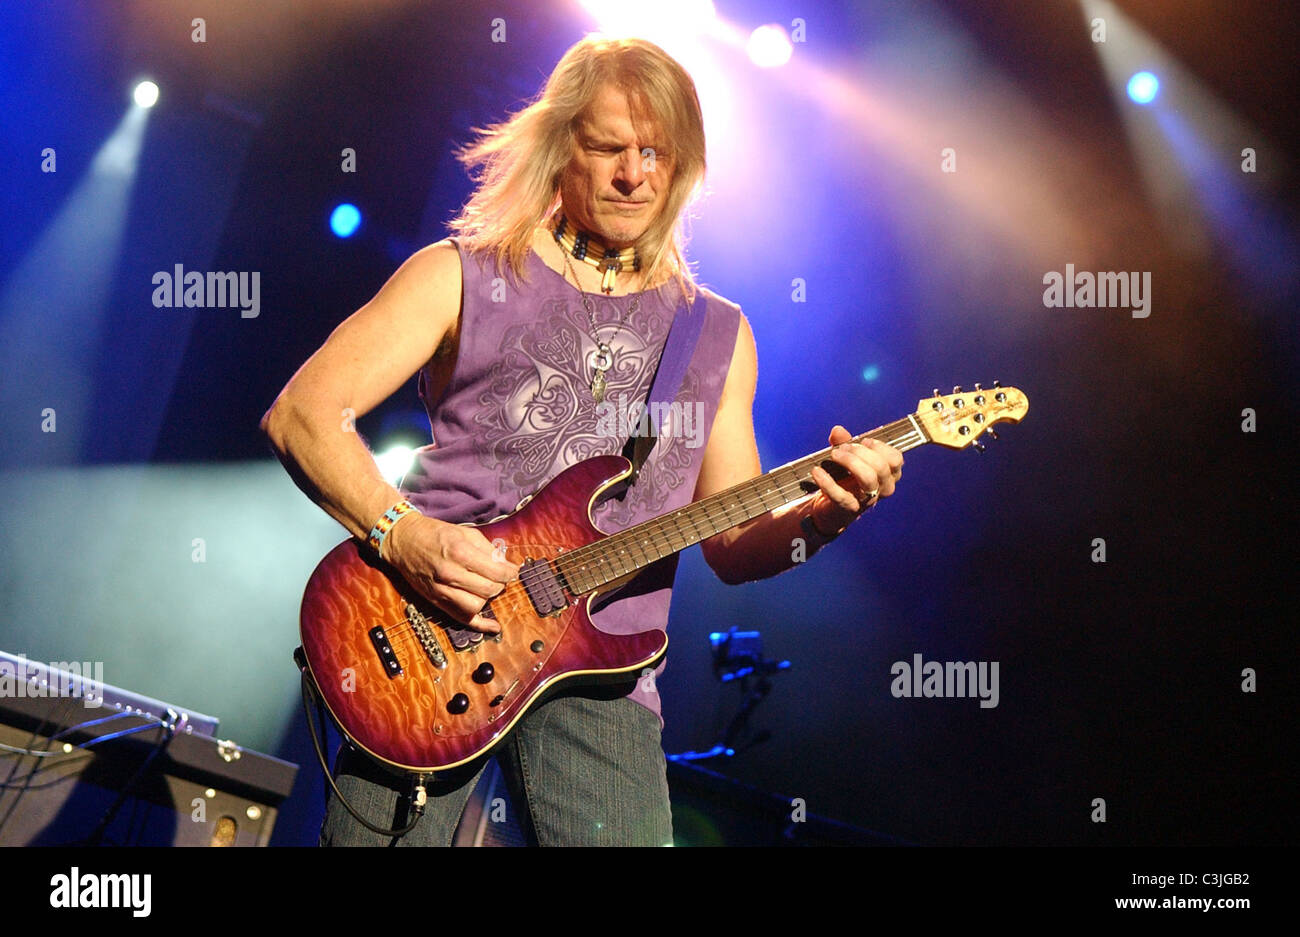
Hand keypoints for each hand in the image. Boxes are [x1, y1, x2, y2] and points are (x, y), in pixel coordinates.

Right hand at [384, 513, 520, 633]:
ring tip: (487, 588)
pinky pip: (460, 618)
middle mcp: (450, 573)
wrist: (403, 540)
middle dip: (500, 584)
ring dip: (487, 598)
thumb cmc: (435, 534)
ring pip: (476, 606)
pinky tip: (494, 626)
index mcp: (460, 552)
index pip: (495, 572)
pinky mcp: (435, 600)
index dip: (510, 573)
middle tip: (500, 578)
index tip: (513, 571)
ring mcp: (441, 589)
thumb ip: (487, 549)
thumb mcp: (465, 533)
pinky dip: (479, 625)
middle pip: (488, 590)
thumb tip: (506, 565)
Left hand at [808, 425, 903, 534]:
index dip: (880, 447)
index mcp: (888, 475)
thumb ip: (843, 442)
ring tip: (833, 455)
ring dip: (850, 462)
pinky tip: (816, 471)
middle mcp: (883, 488)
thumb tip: (838, 430)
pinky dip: (827, 482)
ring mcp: (868, 500)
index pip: (896, 459)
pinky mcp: (849, 509)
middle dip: (859, 452)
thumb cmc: (843, 478)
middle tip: (840, 449)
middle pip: (881, 466)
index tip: (863, 442)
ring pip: (868, 478)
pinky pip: (841, 495)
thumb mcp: (846, 457)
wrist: (829, 506)